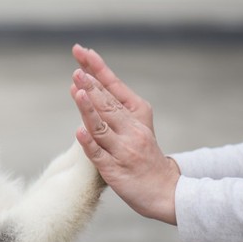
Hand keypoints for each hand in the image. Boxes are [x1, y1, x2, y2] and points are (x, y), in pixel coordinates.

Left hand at [70, 51, 179, 224]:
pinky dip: (89, 143)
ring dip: (88, 108)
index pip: (114, 86)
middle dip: (91, 86)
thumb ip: (113, 106)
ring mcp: (123, 150)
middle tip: (76, 70)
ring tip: (76, 90)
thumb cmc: (144, 154)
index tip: (82, 51)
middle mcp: (132, 129)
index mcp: (137, 113)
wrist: (165, 189)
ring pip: (102, 126)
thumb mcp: (136, 124)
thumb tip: (84, 87)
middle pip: (107, 104)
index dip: (97, 69)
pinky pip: (99, 155)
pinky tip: (79, 132)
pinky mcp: (114, 170)